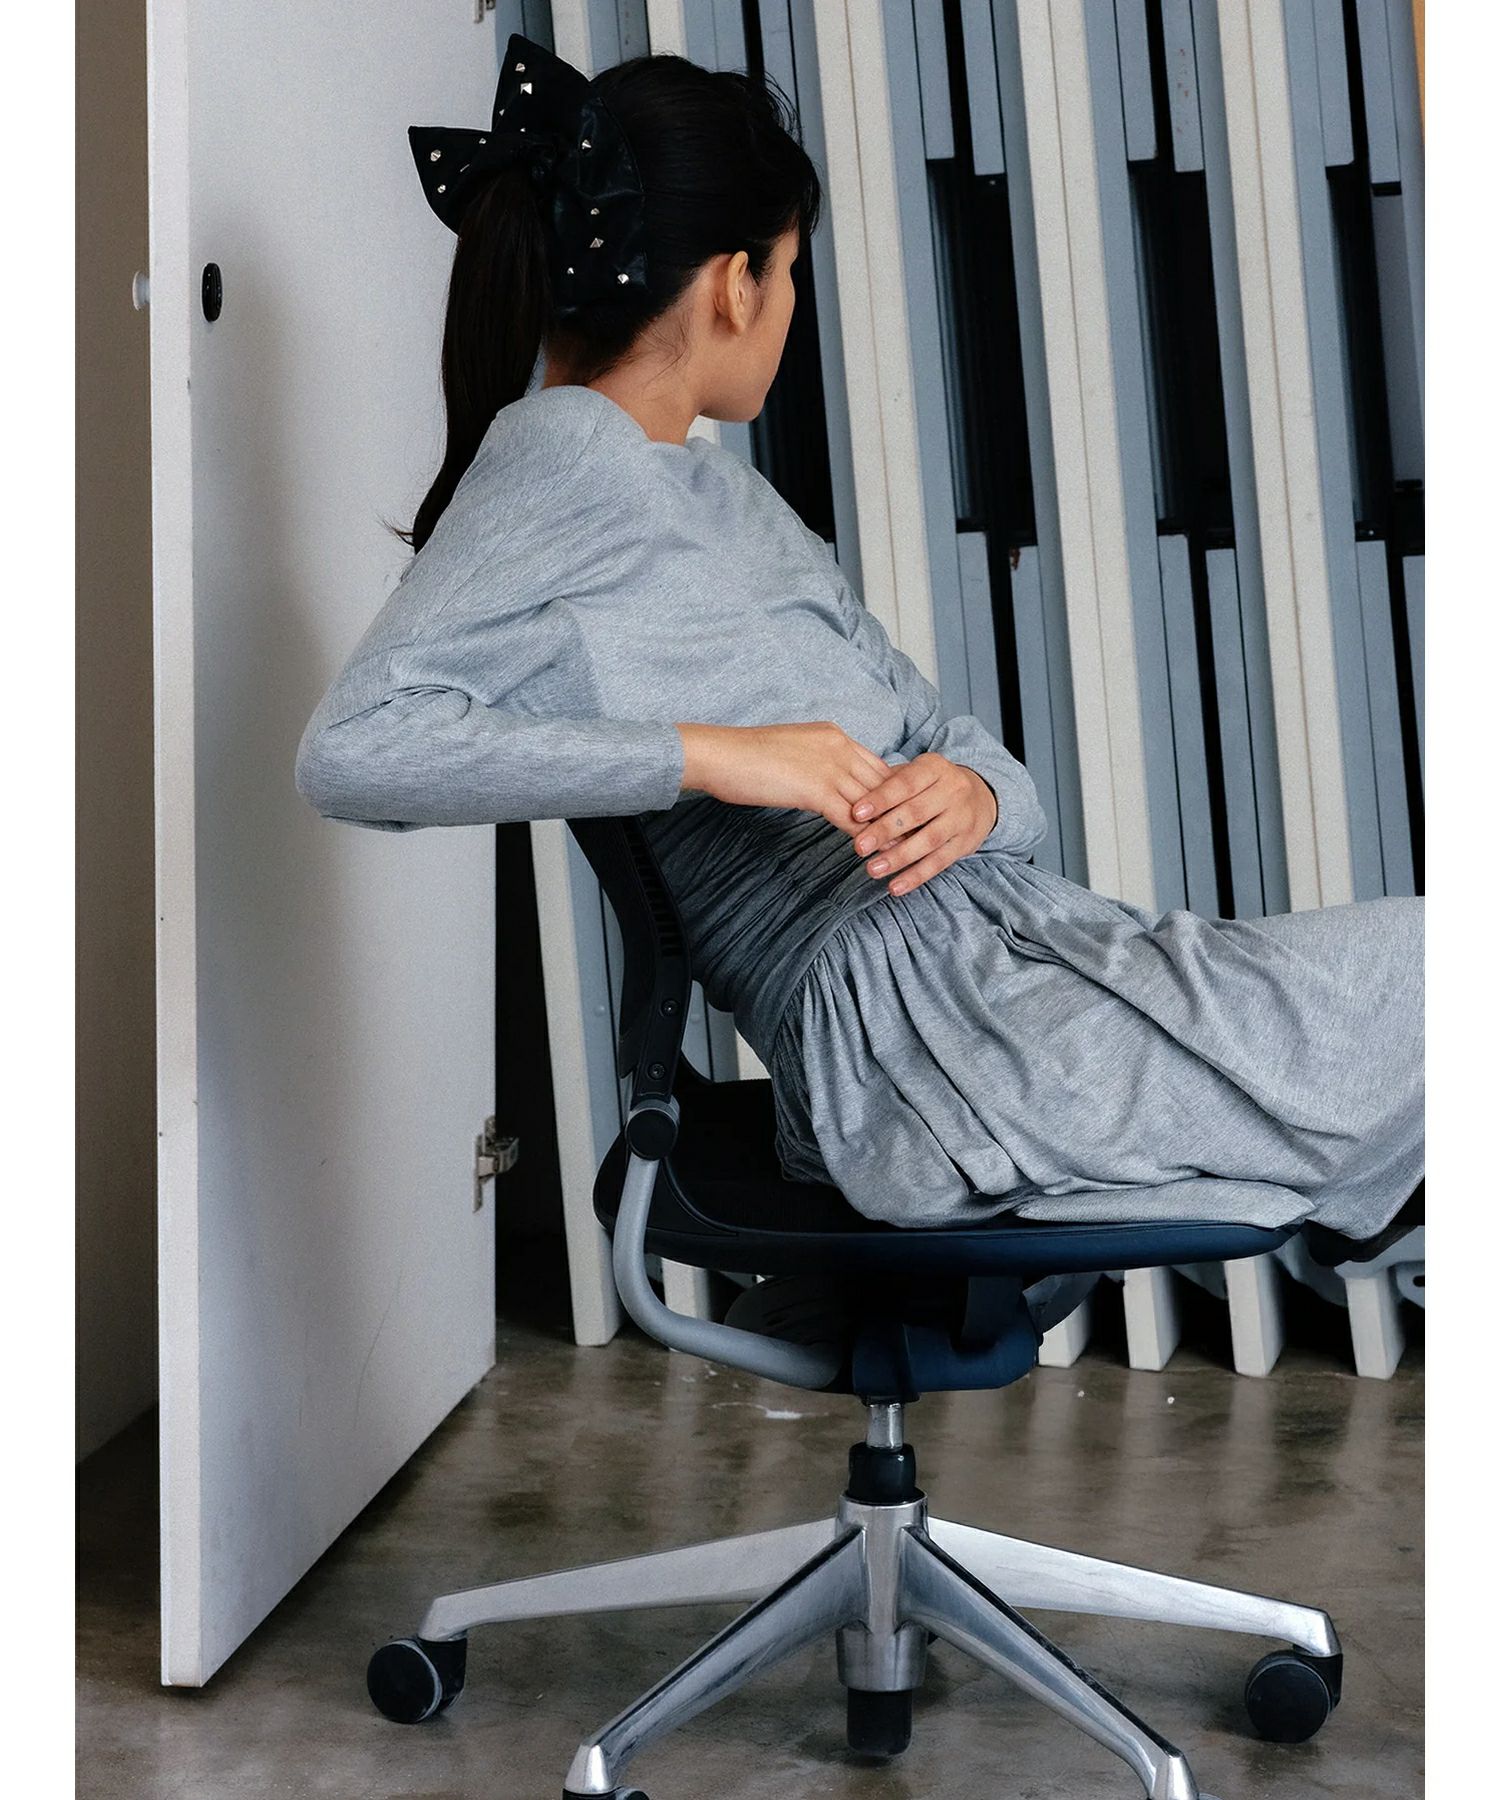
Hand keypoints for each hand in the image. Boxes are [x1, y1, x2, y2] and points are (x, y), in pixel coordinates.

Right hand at [676, 721, 894, 829]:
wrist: (720, 755)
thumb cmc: (745, 756)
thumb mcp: (791, 750)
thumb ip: (814, 763)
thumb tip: (822, 783)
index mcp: (833, 735)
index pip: (875, 764)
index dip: (891, 790)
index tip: (902, 809)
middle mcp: (839, 747)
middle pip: (882, 783)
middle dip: (899, 810)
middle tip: (914, 834)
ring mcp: (830, 767)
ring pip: (871, 803)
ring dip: (887, 829)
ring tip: (902, 850)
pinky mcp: (816, 790)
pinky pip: (851, 818)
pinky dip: (864, 837)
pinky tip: (870, 853)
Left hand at [849, 754, 998, 895]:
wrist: (980, 797)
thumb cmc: (931, 785)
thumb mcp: (915, 773)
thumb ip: (888, 784)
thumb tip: (853, 803)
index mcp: (935, 768)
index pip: (905, 783)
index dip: (880, 799)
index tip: (856, 814)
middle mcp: (953, 790)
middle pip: (916, 813)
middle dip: (885, 831)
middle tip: (859, 846)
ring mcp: (961, 818)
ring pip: (928, 840)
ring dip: (898, 857)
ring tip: (872, 869)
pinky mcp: (966, 843)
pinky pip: (939, 862)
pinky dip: (916, 876)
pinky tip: (895, 887)